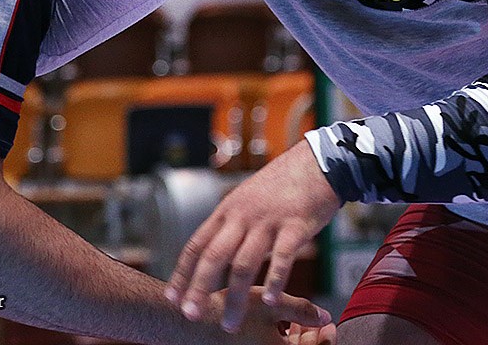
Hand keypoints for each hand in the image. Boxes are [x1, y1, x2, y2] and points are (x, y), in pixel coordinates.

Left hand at [169, 142, 341, 331]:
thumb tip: (211, 255)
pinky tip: (269, 300)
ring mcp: (268, 221)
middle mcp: (242, 216)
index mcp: (227, 211)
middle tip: (191, 315)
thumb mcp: (245, 200)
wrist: (315, 164)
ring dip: (235, 297)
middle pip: (214, 256)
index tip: (172, 298)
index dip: (182, 273)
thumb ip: (229, 226)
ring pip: (244, 264)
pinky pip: (281, 257)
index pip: (197, 245)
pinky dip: (274, 280)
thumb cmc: (280, 187)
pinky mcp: (295, 226)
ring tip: (230, 322)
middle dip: (200, 288)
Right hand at [209, 287, 332, 344]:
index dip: (325, 341)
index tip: (330, 326)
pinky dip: (275, 339)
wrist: (188, 322)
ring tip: (294, 319)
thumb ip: (302, 310)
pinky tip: (273, 322)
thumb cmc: (230, 313)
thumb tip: (324, 317)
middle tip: (318, 322)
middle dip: (310, 337)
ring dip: (293, 338)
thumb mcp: (271, 303)